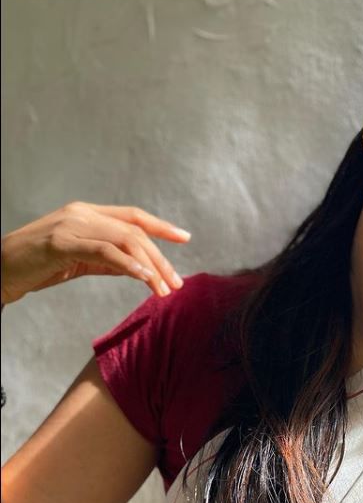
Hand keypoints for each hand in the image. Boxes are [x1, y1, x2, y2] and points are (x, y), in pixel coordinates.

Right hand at [0, 201, 191, 304]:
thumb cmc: (38, 265)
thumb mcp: (80, 260)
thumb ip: (109, 260)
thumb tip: (140, 267)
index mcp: (88, 214)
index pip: (133, 216)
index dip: (161, 226)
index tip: (185, 238)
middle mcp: (83, 213)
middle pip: (134, 231)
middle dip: (160, 258)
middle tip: (176, 284)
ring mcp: (72, 225)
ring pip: (124, 240)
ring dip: (149, 266)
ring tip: (164, 289)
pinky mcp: (62, 243)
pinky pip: (104, 252)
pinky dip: (127, 264)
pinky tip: (143, 278)